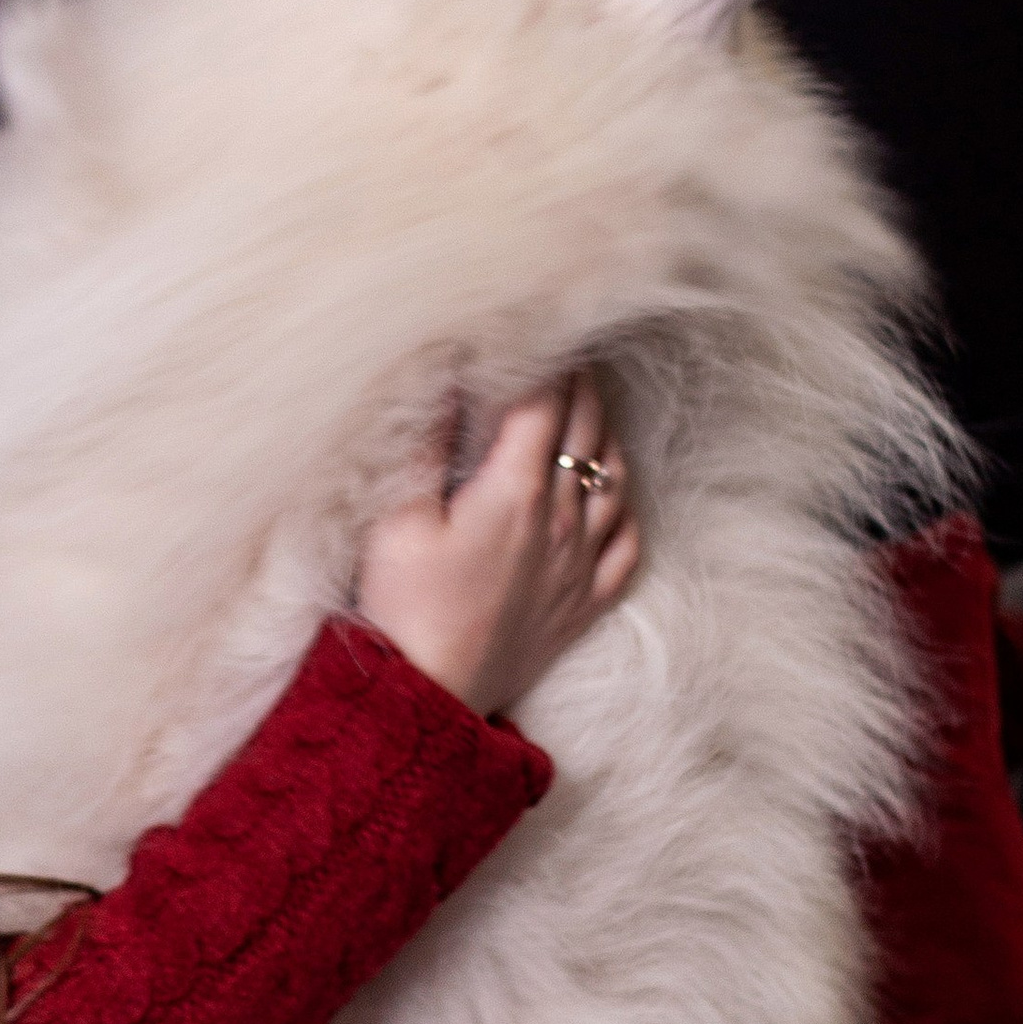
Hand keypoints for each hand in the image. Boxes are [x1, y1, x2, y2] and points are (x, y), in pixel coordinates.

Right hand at [354, 372, 640, 715]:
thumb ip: (424, 444)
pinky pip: (627, 544)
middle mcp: (563, 520)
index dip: (545, 356)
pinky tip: (612, 491)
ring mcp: (580, 562)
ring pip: (615, 477)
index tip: (538, 327)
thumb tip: (442, 381)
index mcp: (516, 490)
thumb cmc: (403, 607)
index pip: (545, 400)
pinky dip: (624, 505)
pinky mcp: (583, 602)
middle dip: (580, 381)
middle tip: (568, 348)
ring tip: (589, 406)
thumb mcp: (395, 518)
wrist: (428, 696)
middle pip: (587, 428)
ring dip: (604, 432)